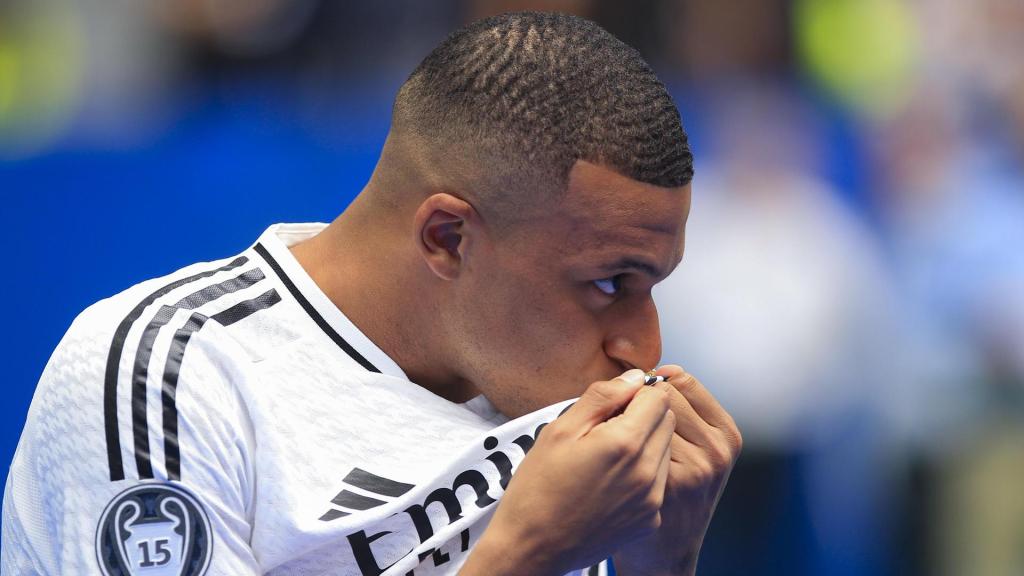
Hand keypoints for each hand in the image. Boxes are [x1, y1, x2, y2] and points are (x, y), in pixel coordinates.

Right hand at [461, 369, 675, 575]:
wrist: (532, 548)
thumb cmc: (538, 486)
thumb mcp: (559, 430)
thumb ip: (602, 397)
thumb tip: (635, 377)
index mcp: (624, 443)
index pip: (659, 397)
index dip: (637, 393)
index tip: (615, 402)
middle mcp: (646, 472)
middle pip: (667, 421)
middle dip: (645, 415)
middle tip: (608, 428)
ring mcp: (652, 499)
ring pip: (665, 450)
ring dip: (646, 443)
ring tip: (608, 457)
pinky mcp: (650, 519)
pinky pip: (659, 480)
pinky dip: (643, 473)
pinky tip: (612, 483)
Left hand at [613, 366, 741, 575]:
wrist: (665, 550)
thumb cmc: (673, 490)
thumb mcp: (697, 449)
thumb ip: (684, 411)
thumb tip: (653, 373)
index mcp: (726, 432)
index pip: (682, 380)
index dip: (652, 384)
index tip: (637, 399)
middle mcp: (717, 449)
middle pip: (662, 394)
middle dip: (638, 401)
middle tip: (624, 422)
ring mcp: (694, 468)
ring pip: (645, 416)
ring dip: (624, 420)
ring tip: (618, 441)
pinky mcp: (666, 483)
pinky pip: (632, 440)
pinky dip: (617, 442)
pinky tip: (615, 460)